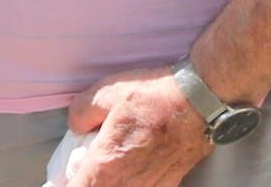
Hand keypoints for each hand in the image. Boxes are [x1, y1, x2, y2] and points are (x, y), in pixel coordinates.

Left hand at [61, 73, 211, 186]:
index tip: (69, 174)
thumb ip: (81, 112)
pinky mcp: (168, 185)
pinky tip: (137, 168)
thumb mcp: (109, 91)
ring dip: (114, 183)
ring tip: (115, 168)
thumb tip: (77, 125)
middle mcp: (126, 185)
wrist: (203, 99)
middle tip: (89, 169)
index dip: (67, 184)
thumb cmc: (157, 96)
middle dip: (91, 182)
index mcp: (105, 167)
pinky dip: (134, 183)